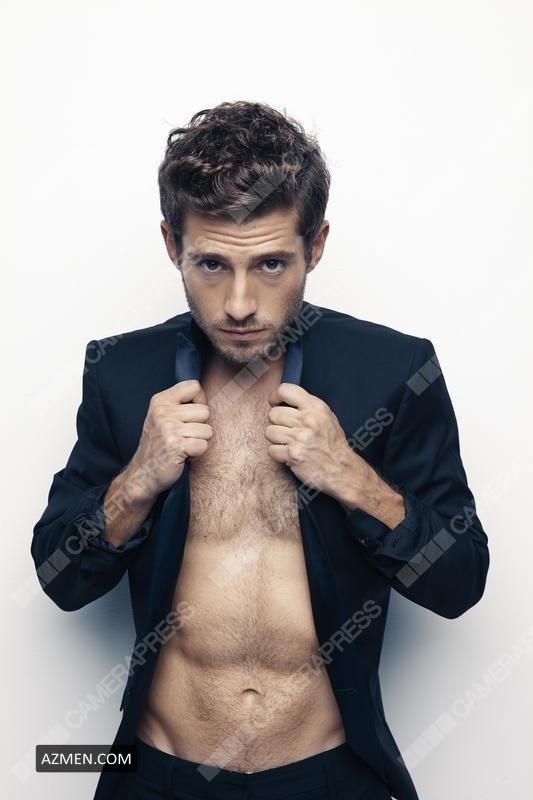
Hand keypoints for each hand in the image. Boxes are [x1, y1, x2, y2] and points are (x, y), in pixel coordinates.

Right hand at [125, 379, 211, 500]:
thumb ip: (180, 404)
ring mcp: (168, 429)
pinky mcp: (176, 446)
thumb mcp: (162, 417)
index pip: (194, 386)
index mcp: (160, 401)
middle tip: (184, 436)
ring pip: (207, 430)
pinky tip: (183, 455)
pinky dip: (197, 454)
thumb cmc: (158, 445)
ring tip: (183, 446)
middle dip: (200, 426)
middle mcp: (163, 412)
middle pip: (205, 411)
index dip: (199, 401)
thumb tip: (205, 396)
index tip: (190, 416)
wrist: (143, 474)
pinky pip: (203, 445)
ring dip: (199, 441)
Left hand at [265, 383, 365, 496]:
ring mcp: (299, 438)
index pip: (285, 390)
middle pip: (273, 413)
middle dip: (277, 423)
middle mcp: (307, 420)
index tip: (276, 404)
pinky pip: (271, 449)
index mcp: (316, 407)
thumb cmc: (332, 443)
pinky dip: (278, 454)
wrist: (341, 469)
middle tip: (287, 430)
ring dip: (276, 439)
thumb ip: (307, 406)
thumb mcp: (327, 416)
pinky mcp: (292, 455)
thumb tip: (282, 399)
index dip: (275, 397)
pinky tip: (289, 454)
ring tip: (289, 443)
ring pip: (269, 431)